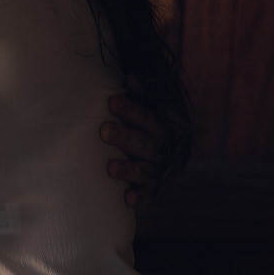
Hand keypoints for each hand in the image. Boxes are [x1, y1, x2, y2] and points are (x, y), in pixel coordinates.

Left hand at [101, 90, 168, 207]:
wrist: (170, 159)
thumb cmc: (147, 128)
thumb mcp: (148, 111)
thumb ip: (141, 96)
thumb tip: (131, 75)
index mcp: (162, 127)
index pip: (149, 117)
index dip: (131, 110)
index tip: (111, 101)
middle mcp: (163, 149)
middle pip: (145, 143)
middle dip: (125, 137)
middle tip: (104, 130)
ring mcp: (158, 171)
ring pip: (146, 170)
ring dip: (129, 169)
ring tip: (110, 168)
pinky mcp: (153, 190)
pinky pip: (148, 196)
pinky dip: (139, 198)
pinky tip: (128, 199)